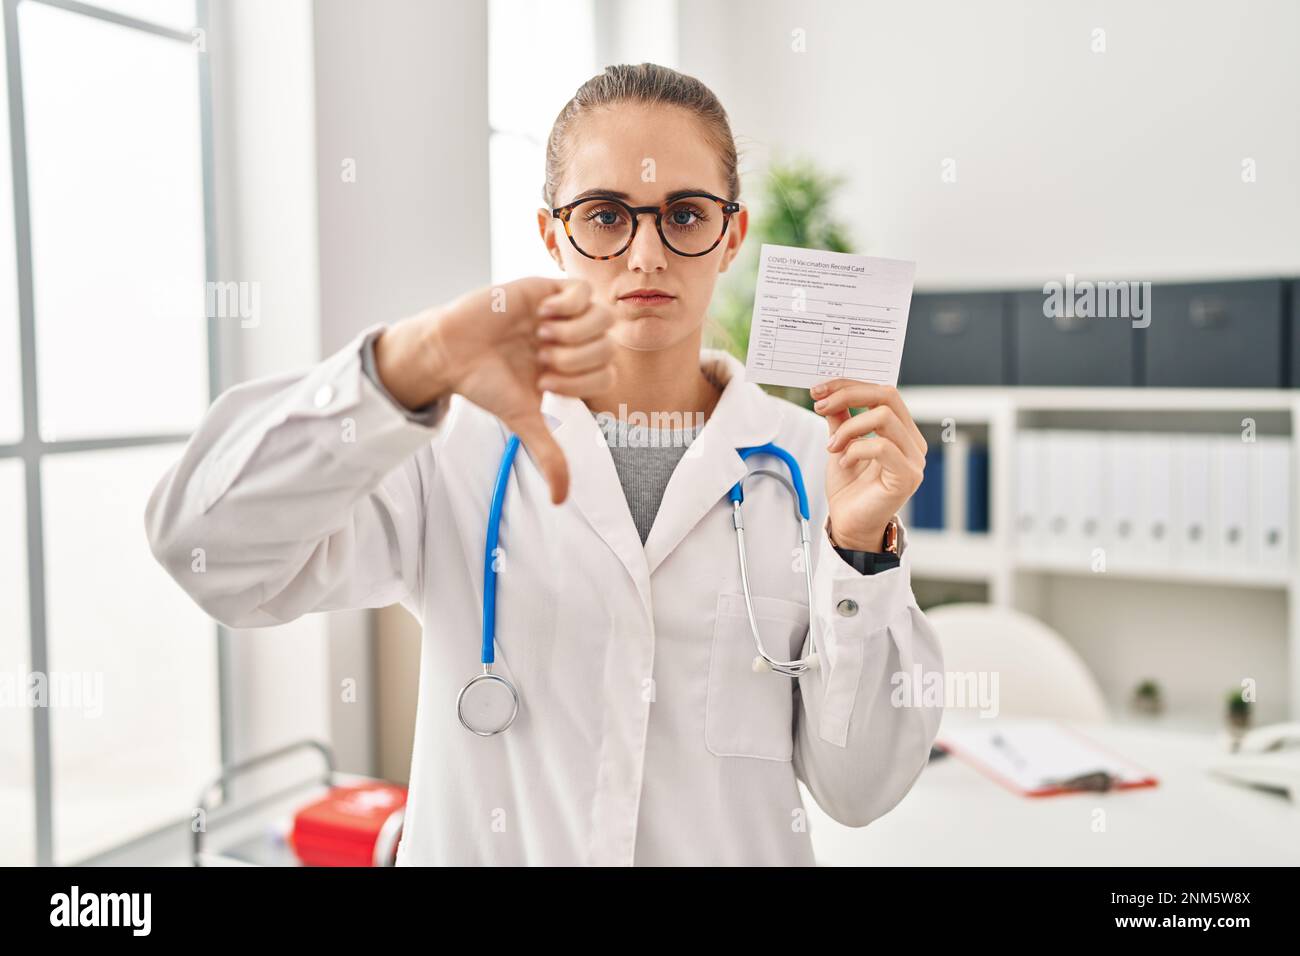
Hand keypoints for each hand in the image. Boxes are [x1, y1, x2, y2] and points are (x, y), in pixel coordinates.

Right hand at [374, 277, 615, 503]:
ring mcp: (563, 313)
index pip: (607, 375)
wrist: (451, 352)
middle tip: (540, 360)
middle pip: (609, 347)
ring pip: (603, 318)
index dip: (582, 383)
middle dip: (575, 360)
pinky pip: (582, 290)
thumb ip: (549, 455)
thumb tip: (560, 500)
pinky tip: (541, 315)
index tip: (545, 382)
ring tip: (541, 337)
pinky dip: (567, 306)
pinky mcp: (548, 288)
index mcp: (573, 369)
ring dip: (573, 333)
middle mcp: (573, 340)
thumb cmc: (486, 384)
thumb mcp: (523, 421)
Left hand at [811, 380, 926, 551]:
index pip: (883, 392)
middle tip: (820, 406)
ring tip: (832, 447)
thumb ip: (841, 418)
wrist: (849, 524)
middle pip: (888, 395)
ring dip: (849, 428)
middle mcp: (913, 442)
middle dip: (848, 395)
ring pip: (884, 417)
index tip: (819, 390)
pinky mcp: (907, 476)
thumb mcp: (840, 444)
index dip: (849, 385)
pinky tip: (844, 463)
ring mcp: (914, 459)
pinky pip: (882, 447)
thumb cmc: (849, 488)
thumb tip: (830, 393)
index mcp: (901, 430)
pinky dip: (856, 450)